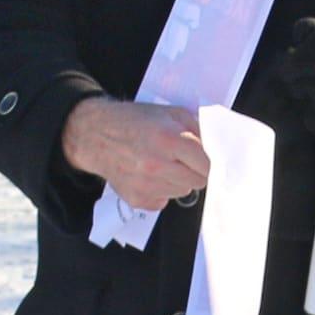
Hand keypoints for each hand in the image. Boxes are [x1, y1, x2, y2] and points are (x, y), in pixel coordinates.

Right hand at [61, 97, 209, 210]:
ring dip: (179, 180)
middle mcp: (158, 165)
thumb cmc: (134, 122)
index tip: (208, 158)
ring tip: (163, 164)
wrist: (96, 135)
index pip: (208, 163)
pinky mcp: (138, 199)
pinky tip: (150, 175)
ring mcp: (146, 185)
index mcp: (169, 139)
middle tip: (184, 159)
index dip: (210, 159)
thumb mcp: (170, 113)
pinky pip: (164, 201)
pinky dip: (162, 191)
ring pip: (183, 192)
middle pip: (199, 181)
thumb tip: (218, 146)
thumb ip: (198, 128)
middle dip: (196, 170)